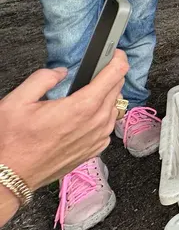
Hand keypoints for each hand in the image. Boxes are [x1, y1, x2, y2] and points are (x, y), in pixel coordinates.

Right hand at [0, 50, 127, 190]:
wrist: (10, 176)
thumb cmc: (12, 142)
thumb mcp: (17, 101)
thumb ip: (43, 78)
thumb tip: (60, 72)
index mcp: (82, 106)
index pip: (116, 74)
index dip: (117, 59)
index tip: (113, 53)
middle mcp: (95, 122)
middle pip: (117, 88)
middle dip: (111, 74)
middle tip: (96, 70)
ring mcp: (97, 138)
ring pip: (115, 107)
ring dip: (108, 95)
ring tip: (90, 91)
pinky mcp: (94, 150)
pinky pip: (108, 126)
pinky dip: (103, 116)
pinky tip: (87, 115)